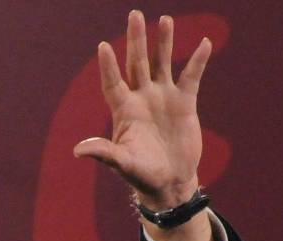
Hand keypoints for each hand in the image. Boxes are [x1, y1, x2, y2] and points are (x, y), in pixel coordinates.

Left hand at [74, 11, 209, 209]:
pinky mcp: (184, 102)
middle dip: (136, 40)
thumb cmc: (141, 175)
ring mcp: (163, 98)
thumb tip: (78, 151)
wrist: (170, 182)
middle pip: (137, 63)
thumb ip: (104, 153)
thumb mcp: (122, 164)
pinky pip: (191, 76)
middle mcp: (142, 99)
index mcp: (125, 111)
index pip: (113, 82)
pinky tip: (204, 43)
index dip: (108, 66)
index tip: (103, 46)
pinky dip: (198, 60)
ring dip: (164, 42)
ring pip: (162, 63)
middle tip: (135, 15)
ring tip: (164, 19)